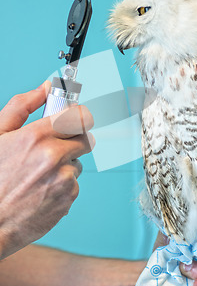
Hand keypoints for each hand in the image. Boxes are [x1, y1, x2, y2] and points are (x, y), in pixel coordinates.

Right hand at [0, 82, 94, 258]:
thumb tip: (44, 87)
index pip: (78, 116)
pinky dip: (62, 186)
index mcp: (36, 136)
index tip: (75, 118)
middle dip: (74, 139)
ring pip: (78, 163)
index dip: (78, 116)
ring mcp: (64, 178)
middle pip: (86, 138)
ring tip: (38, 175)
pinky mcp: (69, 197)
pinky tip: (41, 190)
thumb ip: (22, 107)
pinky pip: (74, 184)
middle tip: (58, 146)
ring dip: (65, 165)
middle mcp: (54, 156)